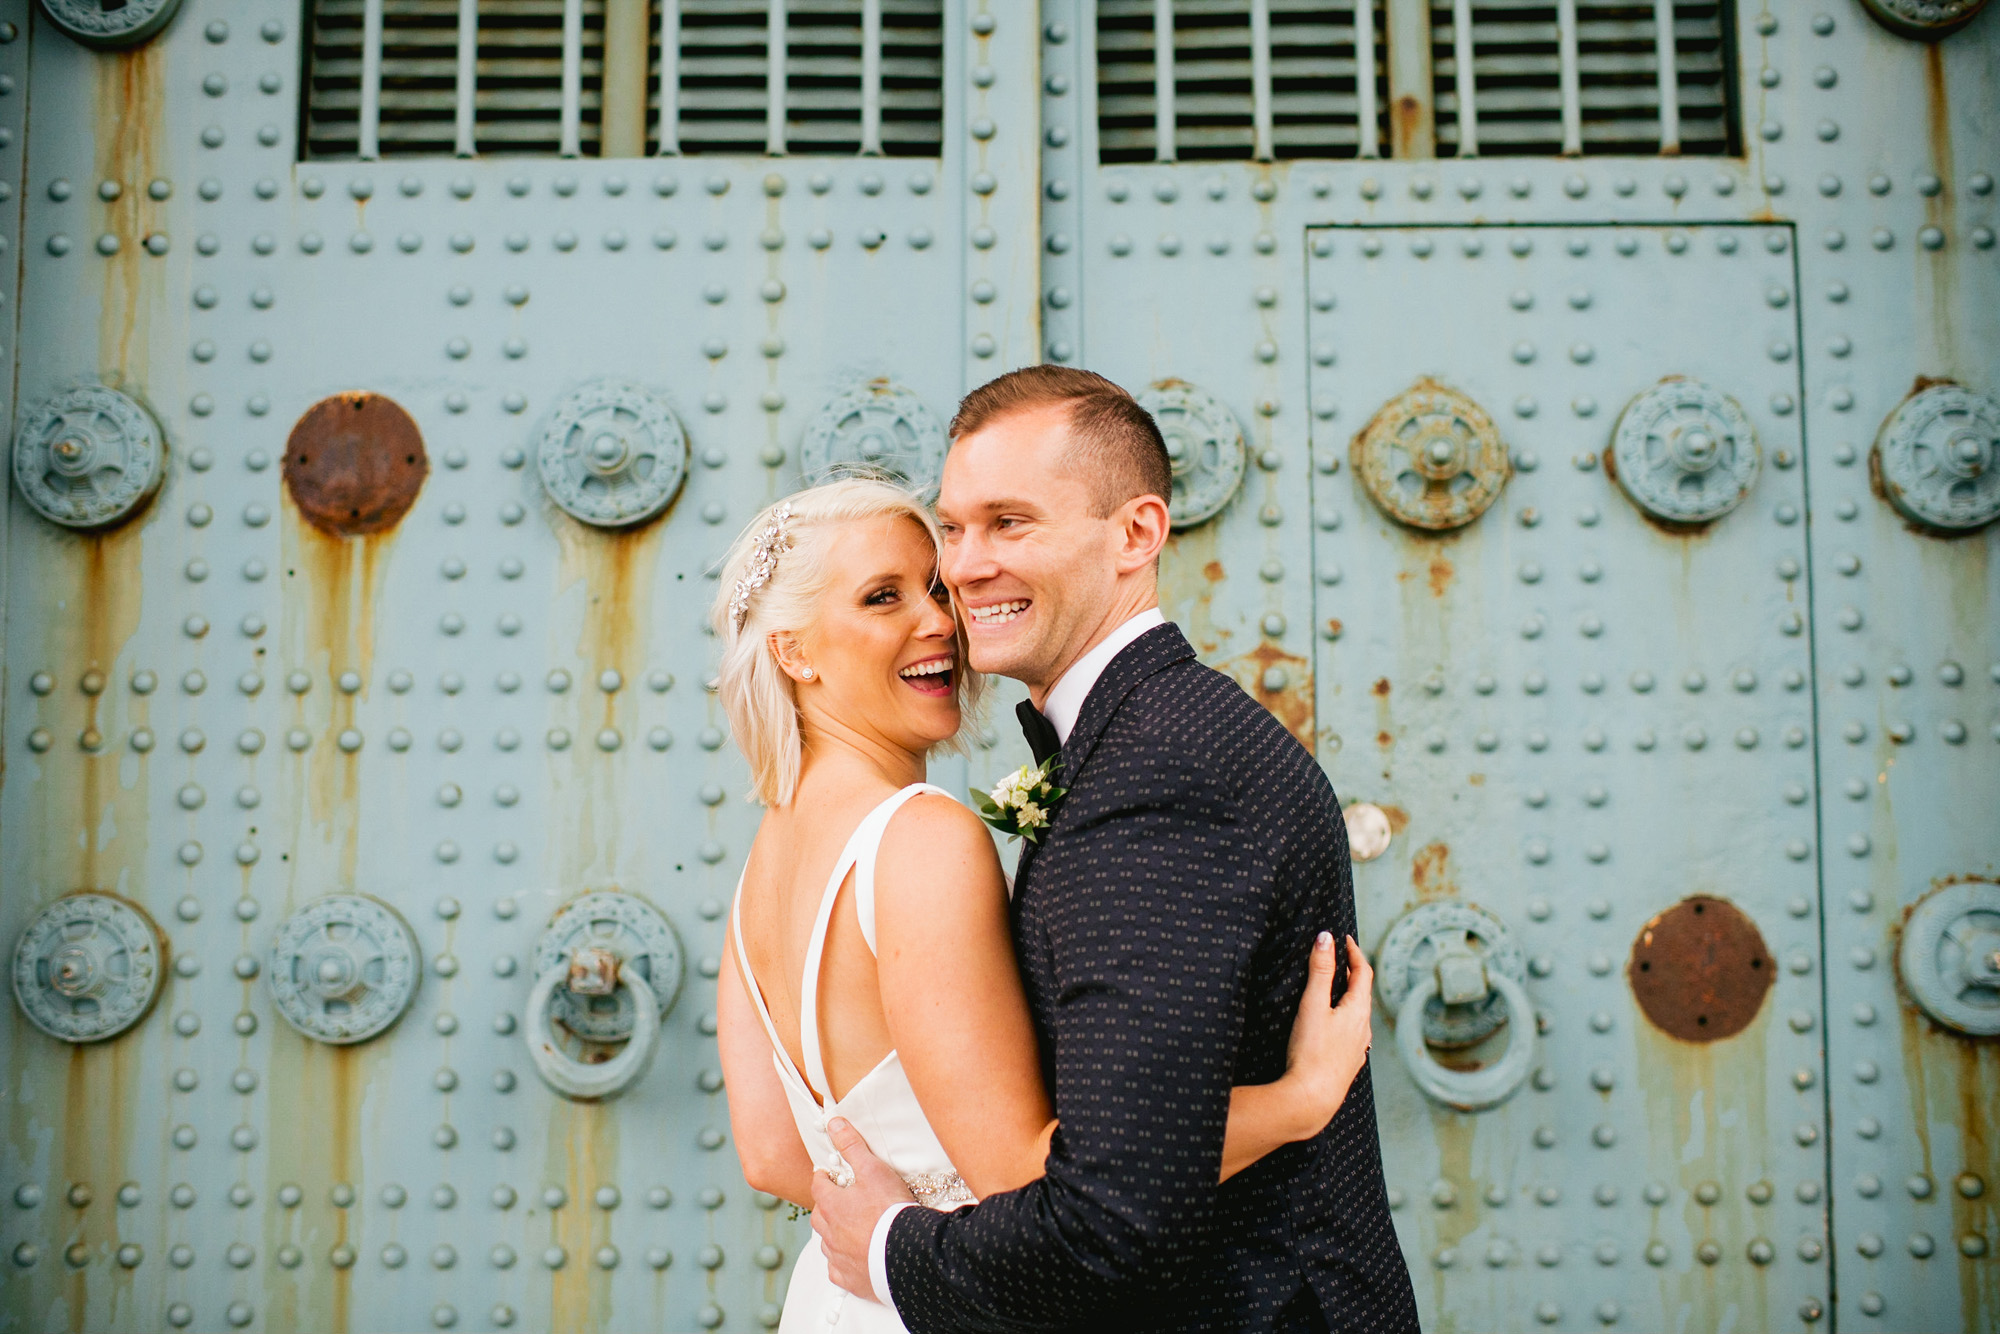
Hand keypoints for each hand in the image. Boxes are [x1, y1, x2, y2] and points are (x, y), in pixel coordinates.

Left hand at [809, 1118, 916, 1302]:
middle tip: (839, 1200)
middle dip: (826, 1207)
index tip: (827, 1174)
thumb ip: (852, 1146)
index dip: (824, 1177)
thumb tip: (834, 1124)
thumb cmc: (889, 1210)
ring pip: (828, 1243)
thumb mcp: (873, 1169)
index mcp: (831, 1205)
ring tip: (849, 1229)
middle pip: (819, 1215)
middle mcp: (829, 1232)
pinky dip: (843, 1263)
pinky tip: (853, 1259)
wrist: (906, 1253)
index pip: (818, 1185)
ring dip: (834, 1235)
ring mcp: (838, 1257)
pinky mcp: (849, 1278)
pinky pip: (838, 1270)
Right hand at [1278, 933, 1375, 1138]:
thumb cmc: (1311, 1051)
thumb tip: (1326, 938)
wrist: (1312, 1099)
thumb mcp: (1312, 1004)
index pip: (1363, 973)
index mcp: (1358, 1011)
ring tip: (1333, 990)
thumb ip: (1320, 970)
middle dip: (1351, 973)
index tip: (1345, 939)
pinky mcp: (1348, 1064)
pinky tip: (1333, 1027)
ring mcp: (1358, 1049)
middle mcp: (1364, 1029)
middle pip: (1362, 993)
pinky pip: (1352, 1034)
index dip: (1355, 952)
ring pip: (1358, 1015)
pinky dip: (1344, 1019)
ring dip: (1348, 997)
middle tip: (1337, 959)